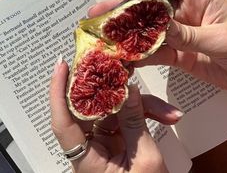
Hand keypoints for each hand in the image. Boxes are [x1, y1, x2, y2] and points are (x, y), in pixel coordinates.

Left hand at [50, 60, 182, 172]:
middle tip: (125, 69)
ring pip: (116, 111)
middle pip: (95, 109)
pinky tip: (165, 115)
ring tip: (168, 112)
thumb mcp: (145, 159)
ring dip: (143, 108)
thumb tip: (129, 89)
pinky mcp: (115, 140)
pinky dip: (145, 115)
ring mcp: (103, 143)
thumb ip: (134, 122)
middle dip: (114, 90)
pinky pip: (125, 119)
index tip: (62, 65)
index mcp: (86, 160)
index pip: (63, 122)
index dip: (58, 92)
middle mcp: (89, 149)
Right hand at [88, 0, 226, 90]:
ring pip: (146, 30)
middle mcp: (181, 11)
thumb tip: (158, 30)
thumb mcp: (222, 37)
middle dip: (122, 8)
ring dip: (124, 33)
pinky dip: (138, 56)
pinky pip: (153, 53)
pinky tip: (122, 58)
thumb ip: (189, 34)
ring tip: (101, 35)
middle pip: (147, 5)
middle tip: (98, 12)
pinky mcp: (176, 54)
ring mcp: (176, 33)